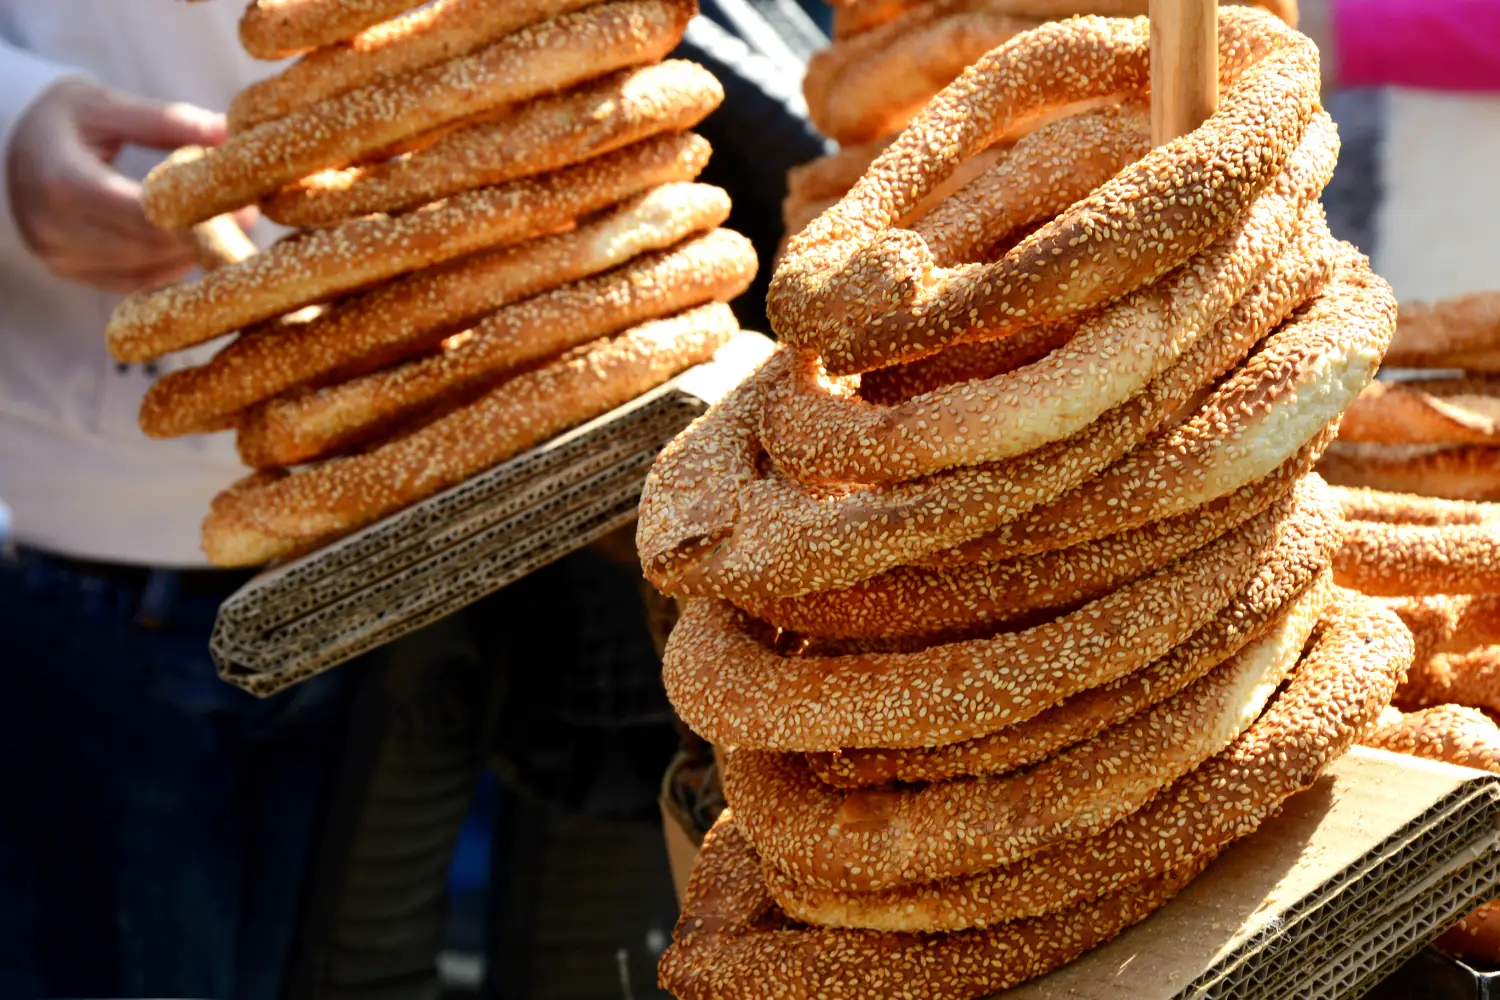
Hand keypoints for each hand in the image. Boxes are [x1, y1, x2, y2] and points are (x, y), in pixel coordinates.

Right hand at [6, 78, 239, 292]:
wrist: (11, 149)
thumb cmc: (63, 120)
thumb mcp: (105, 104)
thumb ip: (167, 121)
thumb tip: (231, 135)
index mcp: (61, 180)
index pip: (143, 213)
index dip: (197, 213)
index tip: (242, 203)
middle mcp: (54, 228)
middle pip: (150, 246)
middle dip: (204, 233)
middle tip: (251, 215)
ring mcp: (61, 258)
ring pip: (148, 270)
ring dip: (193, 252)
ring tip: (231, 226)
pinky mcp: (73, 274)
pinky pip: (137, 282)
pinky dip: (170, 265)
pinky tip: (193, 242)